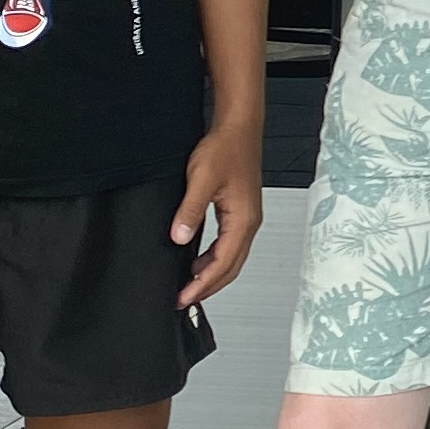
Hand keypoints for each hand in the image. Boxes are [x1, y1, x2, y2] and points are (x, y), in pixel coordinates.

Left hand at [172, 128, 260, 310]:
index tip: (183, 297)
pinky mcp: (241, 213)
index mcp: (243, 219)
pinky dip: (214, 260)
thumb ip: (191, 210)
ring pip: (232, 259)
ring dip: (211, 275)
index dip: (202, 284)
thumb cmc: (226, 148)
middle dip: (208, 287)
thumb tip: (180, 237)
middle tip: (183, 300)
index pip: (223, 264)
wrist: (238, 128)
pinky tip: (198, 261)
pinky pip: (230, 246)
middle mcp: (249, 223)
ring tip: (188, 286)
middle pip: (231, 268)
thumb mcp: (201, 179)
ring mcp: (247, 219)